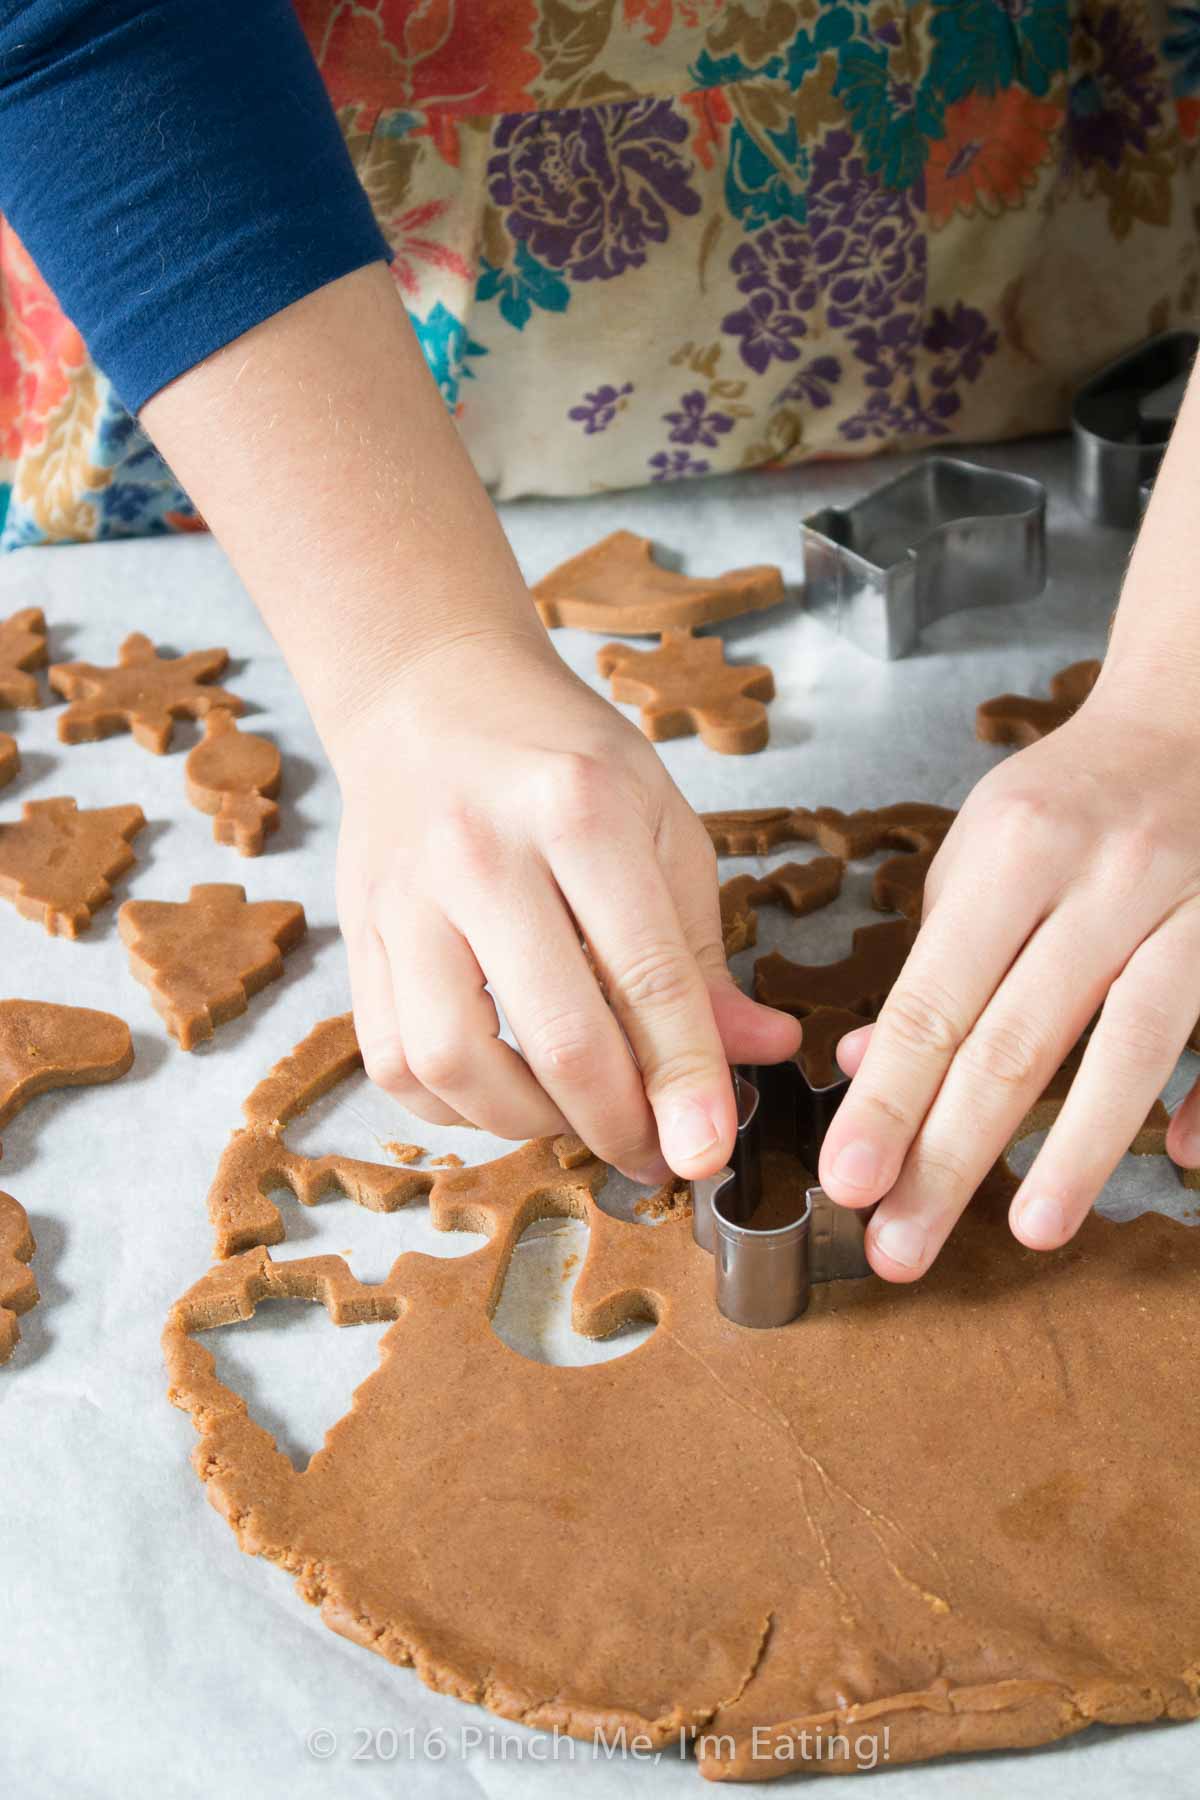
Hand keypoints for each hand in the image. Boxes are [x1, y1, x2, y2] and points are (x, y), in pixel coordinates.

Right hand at [331, 628, 799, 1183]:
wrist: (431, 693)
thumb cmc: (561, 757)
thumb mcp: (660, 823)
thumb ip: (701, 949)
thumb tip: (759, 1052)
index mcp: (579, 810)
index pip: (647, 977)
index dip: (688, 1080)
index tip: (711, 1150)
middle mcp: (480, 854)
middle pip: (555, 1036)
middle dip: (619, 1122)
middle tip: (655, 1151)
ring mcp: (405, 898)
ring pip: (456, 1064)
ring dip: (530, 1123)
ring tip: (578, 1115)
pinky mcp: (359, 935)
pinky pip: (394, 1062)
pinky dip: (454, 1107)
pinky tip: (505, 1092)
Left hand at [817, 676, 1199, 1279]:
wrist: (1195, 722)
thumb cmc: (1068, 801)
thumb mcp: (979, 852)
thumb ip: (934, 960)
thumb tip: (873, 1068)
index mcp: (1016, 851)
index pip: (936, 1000)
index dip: (889, 1101)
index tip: (847, 1181)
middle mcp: (1106, 876)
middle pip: (1019, 1041)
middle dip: (951, 1158)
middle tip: (900, 1247)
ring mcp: (1193, 902)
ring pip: (1136, 1042)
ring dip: (1077, 1149)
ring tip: (1028, 1232)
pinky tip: (1183, 1162)